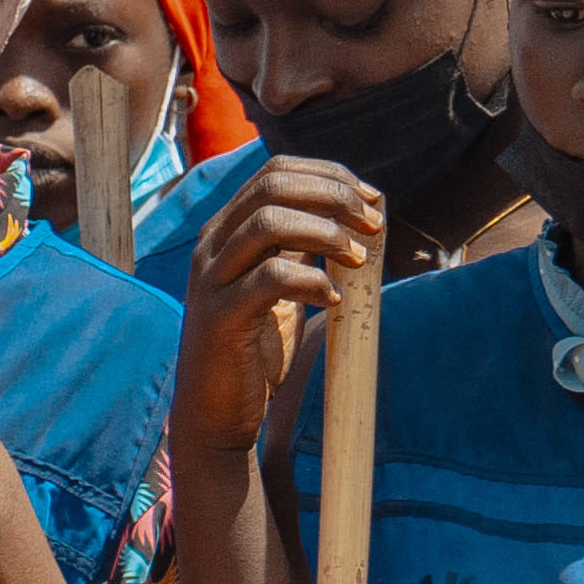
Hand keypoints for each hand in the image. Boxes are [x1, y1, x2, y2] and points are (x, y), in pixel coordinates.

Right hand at [175, 159, 380, 457]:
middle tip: (373, 224)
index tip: (372, 198)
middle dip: (334, 196)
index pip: (275, 171)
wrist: (214, 411)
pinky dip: (312, 281)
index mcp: (225, 229)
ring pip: (269, 222)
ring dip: (326, 232)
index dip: (329, 175)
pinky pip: (271, 278)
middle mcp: (212, 245)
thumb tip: (359, 217)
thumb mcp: (280, 285)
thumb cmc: (254, 348)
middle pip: (273, 186)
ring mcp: (211, 279)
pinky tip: (334, 301)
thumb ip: (303, 248)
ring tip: (359, 258)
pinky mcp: (220, 317)